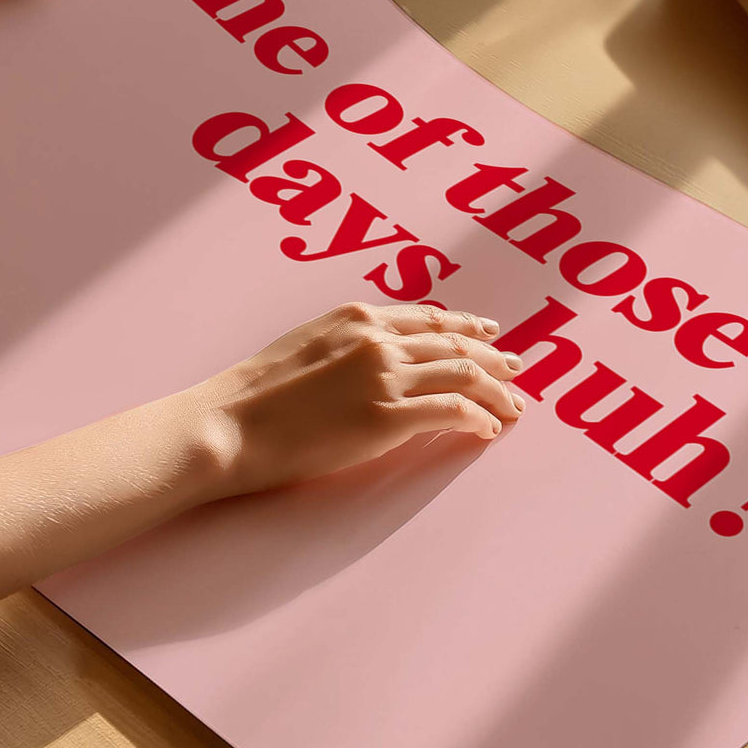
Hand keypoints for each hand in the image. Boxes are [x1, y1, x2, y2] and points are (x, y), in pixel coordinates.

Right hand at [191, 302, 525, 497]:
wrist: (228, 425)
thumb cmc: (251, 396)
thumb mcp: (301, 348)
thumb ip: (343, 347)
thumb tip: (370, 363)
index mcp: (355, 317)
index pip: (427, 318)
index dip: (465, 327)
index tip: (489, 335)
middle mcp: (377, 339)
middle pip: (455, 343)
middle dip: (495, 357)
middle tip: (519, 370)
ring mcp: (385, 377)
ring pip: (465, 374)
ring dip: (497, 392)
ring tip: (514, 407)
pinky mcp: (388, 418)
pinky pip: (454, 412)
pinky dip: (479, 418)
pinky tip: (487, 430)